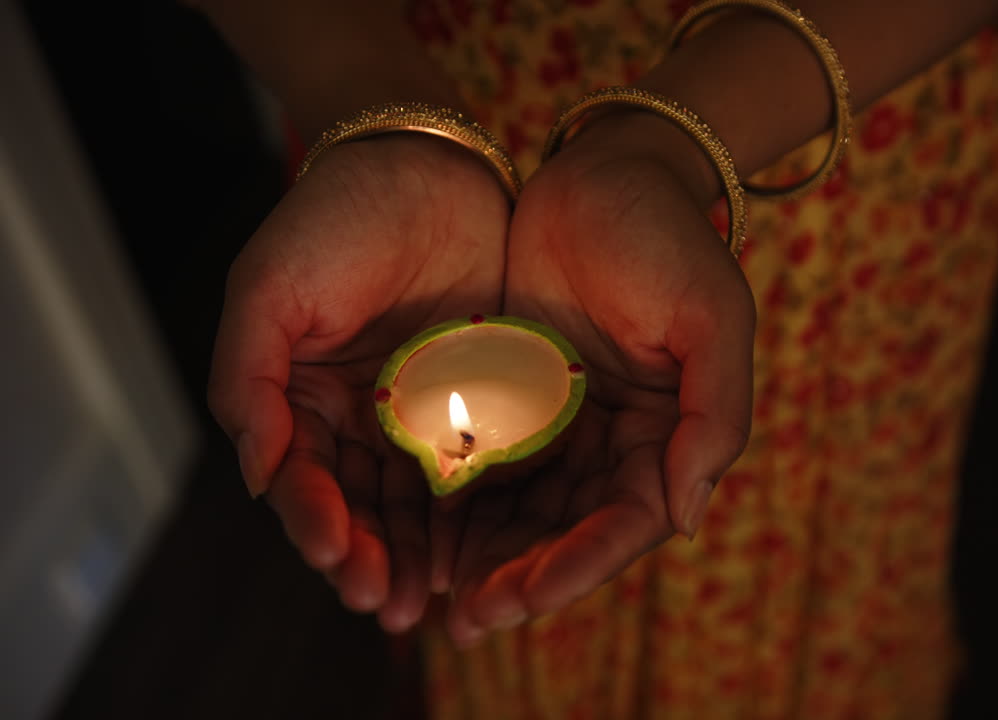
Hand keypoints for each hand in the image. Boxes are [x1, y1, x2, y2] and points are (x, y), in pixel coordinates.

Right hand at [207, 134, 508, 631]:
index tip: (341, 560)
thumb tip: (258, 477)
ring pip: (416, 502)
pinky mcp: (481, 400)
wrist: (427, 162)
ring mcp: (421, 412)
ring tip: (435, 603)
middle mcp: (358, 416)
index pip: (302, 480)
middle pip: (359, 506)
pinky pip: (477, 468)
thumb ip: (246, 381)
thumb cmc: (336, 218)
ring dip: (420, 556)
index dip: (316, 524)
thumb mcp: (269, 289)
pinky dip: (474, 516)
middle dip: (370, 559)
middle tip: (390, 604)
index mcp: (300, 398)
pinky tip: (484, 552)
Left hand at [442, 114, 755, 645]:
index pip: (627, 521)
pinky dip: (459, 505)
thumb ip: (715, 418)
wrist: (608, 168)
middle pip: (568, 531)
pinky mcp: (516, 396)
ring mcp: (563, 422)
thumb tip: (686, 517)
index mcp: (670, 435)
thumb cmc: (669, 238)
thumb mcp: (712, 318)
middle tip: (466, 621)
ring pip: (522, 511)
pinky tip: (419, 534)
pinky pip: (486, 462)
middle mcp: (617, 441)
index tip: (525, 596)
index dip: (580, 565)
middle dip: (521, 579)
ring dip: (484, 558)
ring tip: (432, 600)